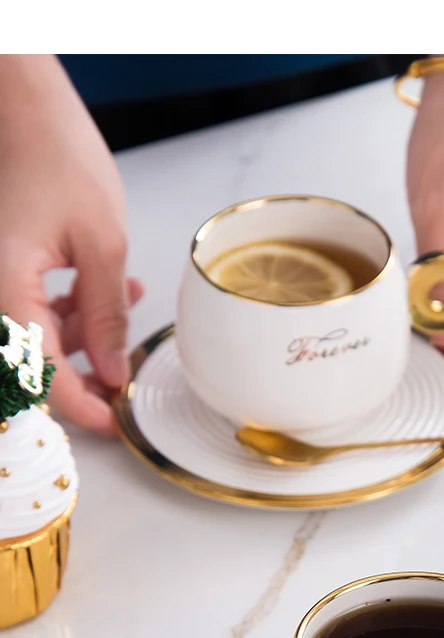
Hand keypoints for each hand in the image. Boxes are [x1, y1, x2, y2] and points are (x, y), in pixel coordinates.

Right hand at [0, 56, 143, 434]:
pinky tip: (113, 291)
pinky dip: (75, 310)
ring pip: (40, 338)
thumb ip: (106, 314)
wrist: (25, 109)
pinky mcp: (8, 272)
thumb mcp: (101, 242)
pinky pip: (37, 310)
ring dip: (88, 335)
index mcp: (6, 286)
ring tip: (129, 299)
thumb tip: (111, 371)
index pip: (38, 374)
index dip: (77, 405)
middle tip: (127, 373)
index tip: (112, 421)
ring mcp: (0, 282)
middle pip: (35, 364)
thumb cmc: (56, 156)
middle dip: (85, 374)